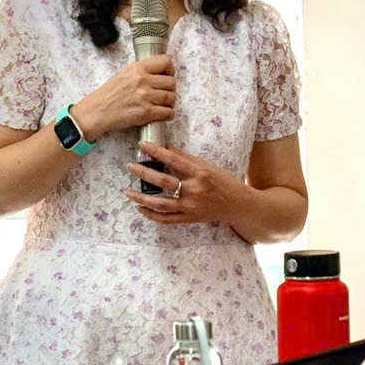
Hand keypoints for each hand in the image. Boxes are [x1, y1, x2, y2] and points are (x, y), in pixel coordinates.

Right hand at [72, 56, 175, 141]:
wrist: (96, 112)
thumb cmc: (108, 95)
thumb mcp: (124, 74)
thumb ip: (142, 72)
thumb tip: (160, 73)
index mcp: (137, 68)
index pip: (165, 61)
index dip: (170, 70)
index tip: (167, 76)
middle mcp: (142, 80)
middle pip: (171, 82)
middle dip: (171, 89)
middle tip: (165, 93)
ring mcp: (145, 96)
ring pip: (171, 97)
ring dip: (170, 102)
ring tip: (164, 105)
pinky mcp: (145, 112)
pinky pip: (168, 112)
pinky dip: (169, 114)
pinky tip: (163, 114)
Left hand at [125, 141, 246, 226]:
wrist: (237, 205)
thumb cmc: (223, 182)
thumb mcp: (208, 166)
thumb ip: (187, 158)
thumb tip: (166, 147)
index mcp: (200, 174)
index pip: (174, 160)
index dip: (156, 151)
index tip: (142, 145)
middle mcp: (194, 191)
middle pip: (164, 181)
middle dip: (144, 173)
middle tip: (130, 166)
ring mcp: (190, 207)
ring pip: (161, 204)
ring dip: (142, 198)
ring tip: (128, 192)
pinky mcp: (188, 219)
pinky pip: (166, 219)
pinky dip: (151, 215)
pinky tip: (140, 208)